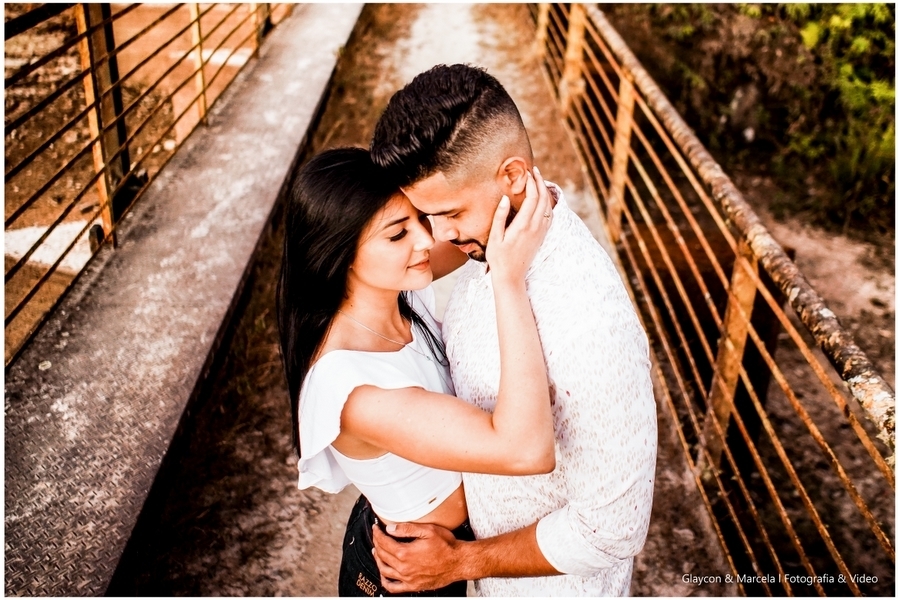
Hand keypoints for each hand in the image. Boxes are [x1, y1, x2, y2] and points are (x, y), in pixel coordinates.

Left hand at [371, 522, 463, 591]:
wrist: (458, 562)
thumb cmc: (446, 546)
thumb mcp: (428, 531)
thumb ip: (407, 529)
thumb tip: (390, 528)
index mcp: (406, 553)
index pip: (384, 542)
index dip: (378, 534)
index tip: (376, 529)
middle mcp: (404, 568)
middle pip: (382, 555)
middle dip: (377, 543)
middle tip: (376, 536)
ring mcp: (408, 578)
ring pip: (384, 570)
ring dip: (378, 560)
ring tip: (377, 551)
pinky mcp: (413, 586)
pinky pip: (393, 587)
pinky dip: (385, 580)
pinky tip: (384, 574)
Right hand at [485, 166, 552, 284]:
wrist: (511, 276)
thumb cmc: (499, 258)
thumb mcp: (495, 237)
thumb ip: (500, 217)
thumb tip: (506, 198)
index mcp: (523, 225)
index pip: (532, 197)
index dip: (531, 183)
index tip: (527, 172)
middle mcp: (535, 227)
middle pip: (543, 199)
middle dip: (540, 182)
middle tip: (534, 170)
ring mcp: (541, 232)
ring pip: (548, 206)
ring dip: (545, 191)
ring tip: (538, 181)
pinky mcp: (542, 237)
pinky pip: (550, 216)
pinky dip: (548, 203)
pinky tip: (543, 199)